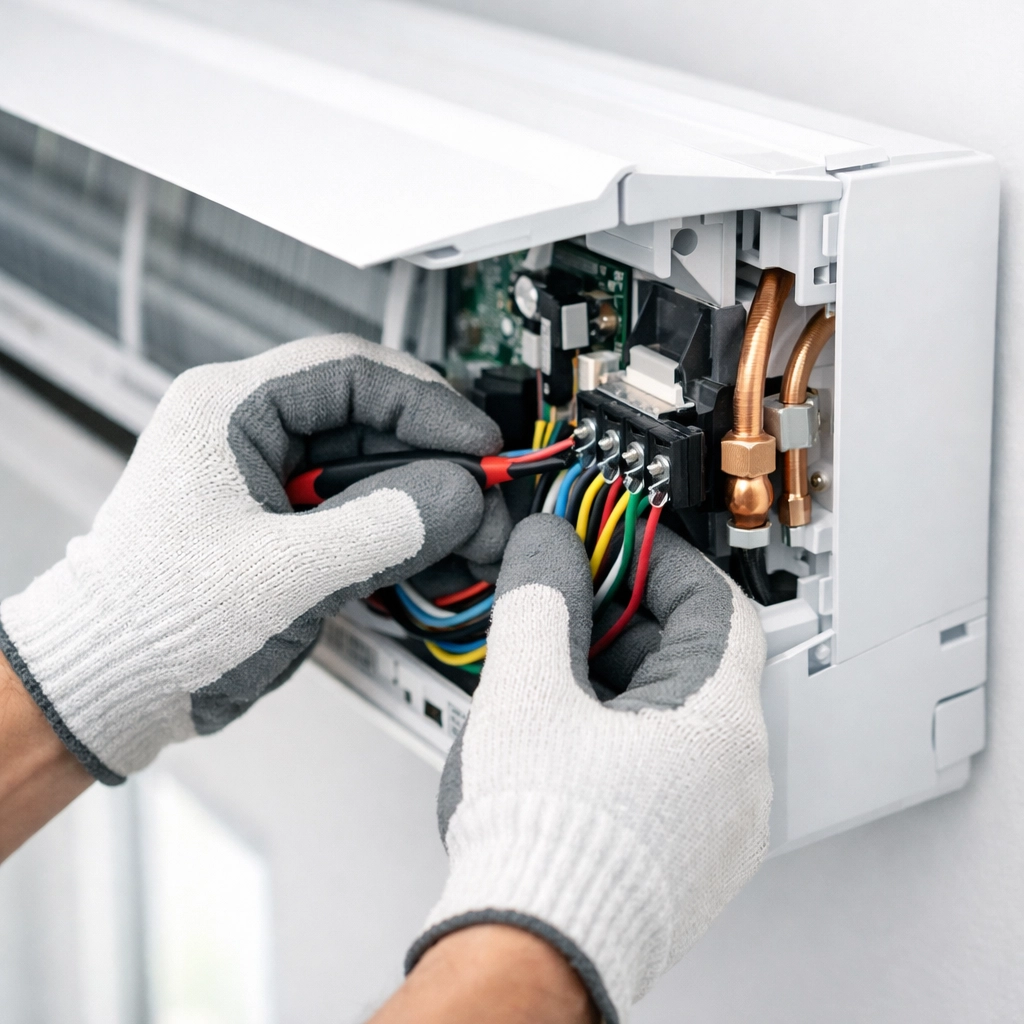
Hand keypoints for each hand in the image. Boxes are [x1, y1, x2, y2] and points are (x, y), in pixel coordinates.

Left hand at [0, 334, 506, 783]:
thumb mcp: (281, 575)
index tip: (478, 444)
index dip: (428, 404)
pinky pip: (363, 514)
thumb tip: (458, 497)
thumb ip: (380, 530)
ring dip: (430, 503)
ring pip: (376, 471)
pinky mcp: (288, 528)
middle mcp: (252, 435)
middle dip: (438, 463)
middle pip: (373, 422)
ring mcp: (273, 484)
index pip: (351, 373)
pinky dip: (406, 535)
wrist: (108, 687)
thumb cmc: (151, 624)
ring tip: (478, 537)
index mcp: (228, 411)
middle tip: (488, 500)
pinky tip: (443, 555)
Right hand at [409, 515, 770, 1023]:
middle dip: (627, 618)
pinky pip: (671, 765)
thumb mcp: (528, 692)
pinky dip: (626, 729)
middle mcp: (737, 778)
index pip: (717, 604)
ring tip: (555, 668)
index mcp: (719, 728)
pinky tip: (568, 732)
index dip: (663, 560)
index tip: (619, 543)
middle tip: (569, 600)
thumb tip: (546, 548)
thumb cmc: (540, 847)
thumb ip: (539, 599)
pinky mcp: (688, 856)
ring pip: (679, 714)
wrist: (529, 957)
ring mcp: (717, 824)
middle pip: (696, 658)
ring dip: (621, 675)